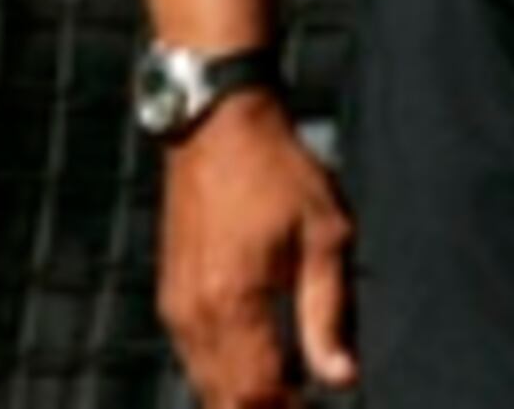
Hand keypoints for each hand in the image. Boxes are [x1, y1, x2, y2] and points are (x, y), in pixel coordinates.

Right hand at [155, 98, 355, 407]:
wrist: (219, 131)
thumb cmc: (282, 175)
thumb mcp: (327, 237)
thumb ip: (330, 313)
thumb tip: (342, 378)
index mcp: (234, 303)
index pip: (256, 393)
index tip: (319, 406)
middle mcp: (195, 315)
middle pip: (224, 400)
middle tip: (305, 403)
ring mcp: (176, 309)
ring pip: (204, 386)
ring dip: (243, 399)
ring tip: (290, 396)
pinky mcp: (171, 298)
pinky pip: (194, 359)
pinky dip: (224, 377)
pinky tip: (258, 372)